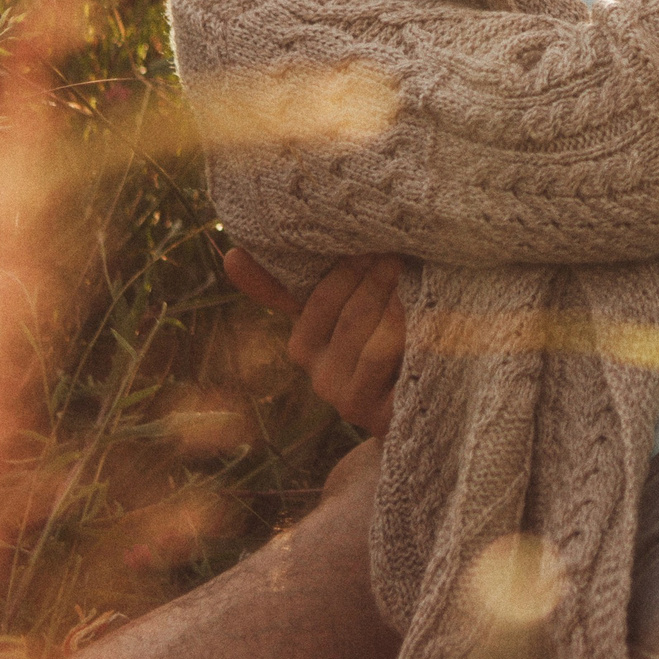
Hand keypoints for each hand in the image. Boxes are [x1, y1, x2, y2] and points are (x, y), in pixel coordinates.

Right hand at [225, 246, 404, 435]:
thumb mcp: (340, 313)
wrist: (418, 407)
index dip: (350, 268)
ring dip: (399, 303)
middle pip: (352, 316)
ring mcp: (351, 402)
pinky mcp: (380, 417)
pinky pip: (388, 361)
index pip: (320, 299)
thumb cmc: (377, 344)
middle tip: (401, 253)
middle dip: (379, 278)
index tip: (374, 241)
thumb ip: (289, 288)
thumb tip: (230, 255)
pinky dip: (410, 331)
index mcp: (305, 348)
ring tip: (418, 281)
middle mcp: (322, 380)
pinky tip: (429, 317)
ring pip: (372, 337)